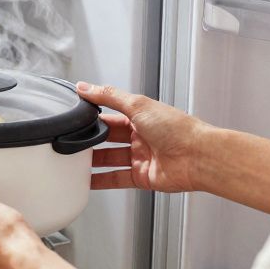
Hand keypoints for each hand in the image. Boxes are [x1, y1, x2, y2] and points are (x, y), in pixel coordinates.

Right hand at [78, 82, 208, 193]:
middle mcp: (141, 136)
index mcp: (141, 116)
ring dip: (92, 160)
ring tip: (73, 160)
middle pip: (109, 138)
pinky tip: (87, 181)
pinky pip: (116, 178)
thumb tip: (86, 87)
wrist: (198, 157)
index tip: (74, 117)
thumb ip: (109, 96)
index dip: (93, 116)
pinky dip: (101, 181)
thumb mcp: (138, 105)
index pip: (111, 114)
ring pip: (110, 159)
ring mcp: (141, 157)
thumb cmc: (178, 129)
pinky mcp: (142, 177)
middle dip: (90, 139)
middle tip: (71, 140)